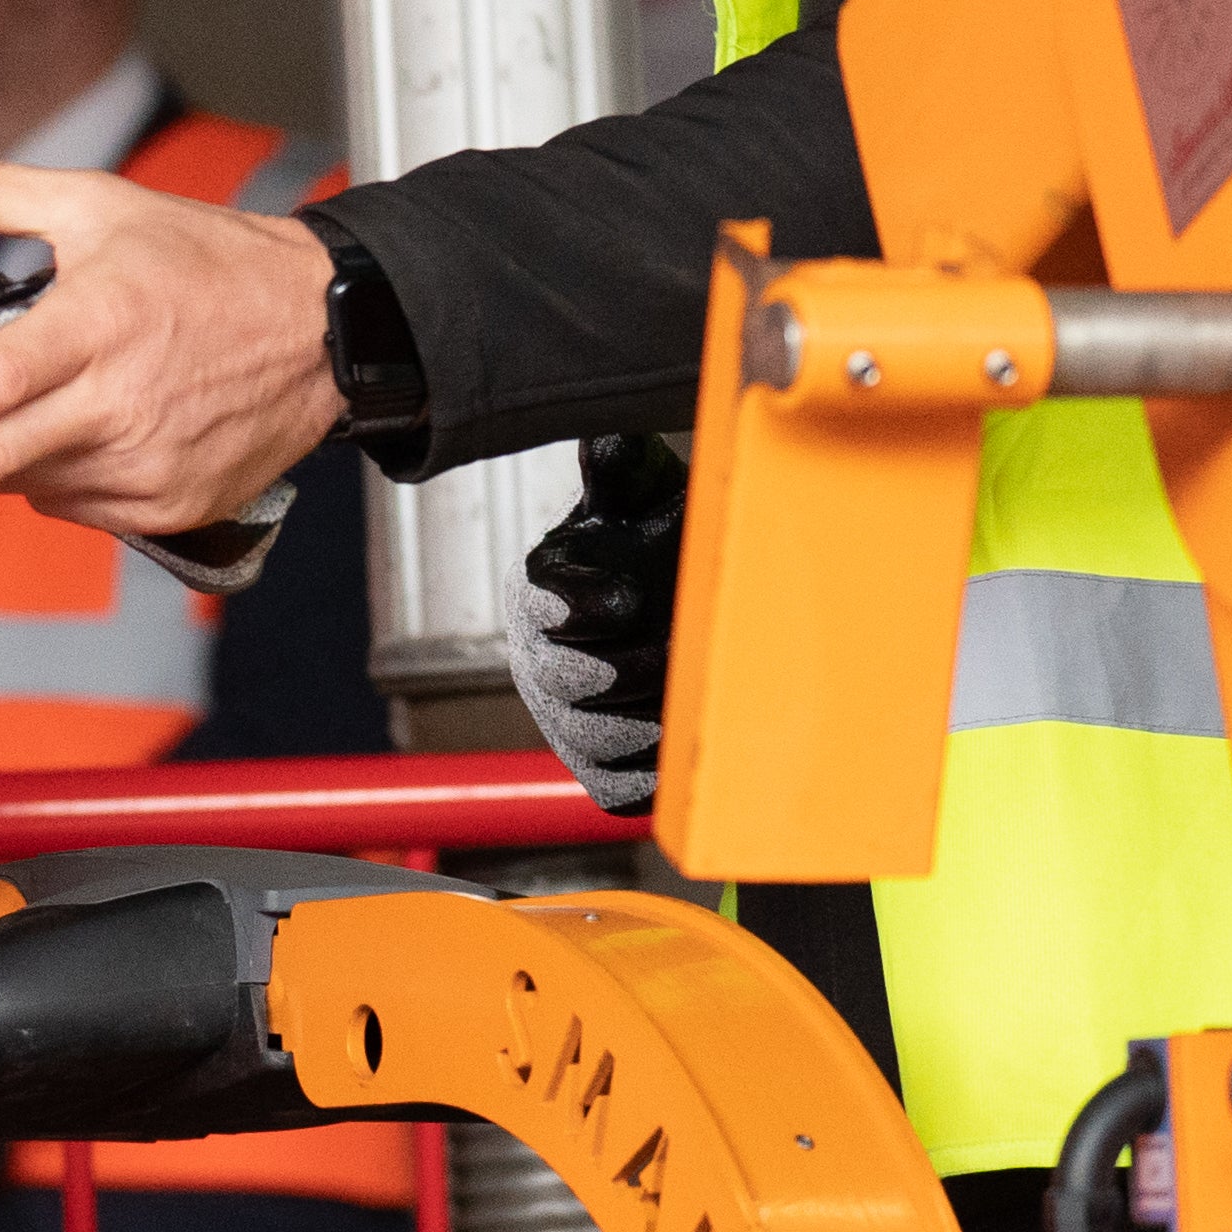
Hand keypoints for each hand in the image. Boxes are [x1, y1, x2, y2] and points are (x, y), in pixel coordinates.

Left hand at [0, 130, 344, 544]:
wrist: (324, 329)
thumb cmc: (202, 258)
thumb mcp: (94, 204)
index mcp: (99, 321)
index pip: (0, 376)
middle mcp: (122, 403)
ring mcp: (149, 465)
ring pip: (23, 478)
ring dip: (4, 450)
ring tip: (67, 390)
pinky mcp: (171, 506)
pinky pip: (71, 503)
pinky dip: (56, 472)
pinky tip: (98, 424)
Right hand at [509, 432, 684, 814]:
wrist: (672, 608)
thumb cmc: (656, 542)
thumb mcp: (642, 493)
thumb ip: (620, 467)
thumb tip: (606, 441)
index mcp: (539, 588)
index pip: (544, 607)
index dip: (586, 607)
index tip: (630, 597)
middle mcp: (536, 659)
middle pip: (575, 684)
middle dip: (640, 667)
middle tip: (684, 647)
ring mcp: (562, 721)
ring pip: (598, 742)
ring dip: (656, 720)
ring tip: (694, 690)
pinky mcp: (595, 772)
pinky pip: (620, 791)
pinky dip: (657, 773)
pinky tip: (687, 736)